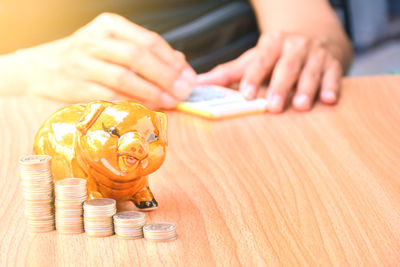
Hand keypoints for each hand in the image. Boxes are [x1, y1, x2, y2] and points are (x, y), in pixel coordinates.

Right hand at [19, 13, 195, 108]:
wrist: (44, 68)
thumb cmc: (89, 57)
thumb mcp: (116, 45)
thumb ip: (147, 53)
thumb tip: (181, 65)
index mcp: (110, 25)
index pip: (149, 40)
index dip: (172, 61)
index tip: (188, 77)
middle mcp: (95, 40)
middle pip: (138, 56)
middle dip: (166, 76)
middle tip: (183, 91)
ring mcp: (83, 63)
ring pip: (124, 77)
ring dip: (151, 92)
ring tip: (170, 101)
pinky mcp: (76, 86)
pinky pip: (110, 96)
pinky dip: (132, 103)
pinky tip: (148, 108)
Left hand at [197, 32, 343, 112]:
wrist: (316, 35)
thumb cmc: (277, 54)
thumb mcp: (254, 58)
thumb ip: (229, 72)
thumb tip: (198, 83)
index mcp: (272, 43)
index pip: (261, 60)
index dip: (254, 77)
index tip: (246, 94)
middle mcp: (295, 46)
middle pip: (286, 67)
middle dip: (280, 86)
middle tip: (273, 106)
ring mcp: (315, 54)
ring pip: (310, 72)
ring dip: (306, 89)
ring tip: (301, 106)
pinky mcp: (333, 63)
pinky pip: (333, 75)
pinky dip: (332, 87)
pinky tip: (329, 100)